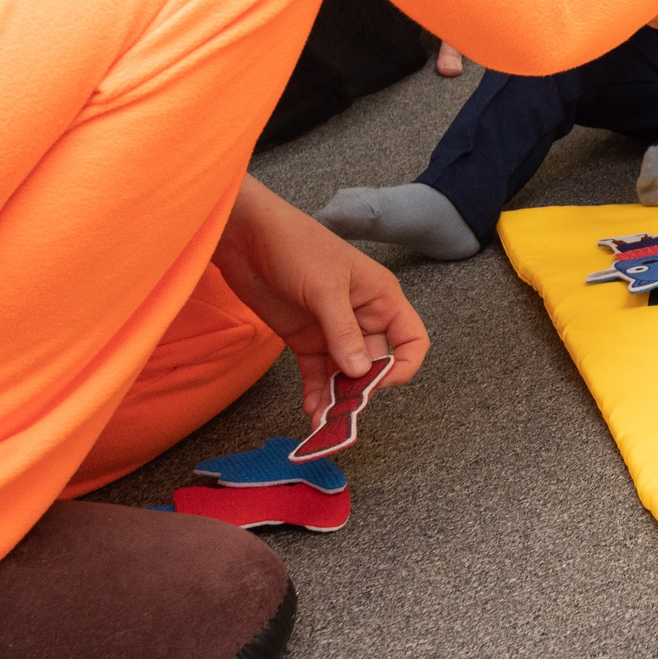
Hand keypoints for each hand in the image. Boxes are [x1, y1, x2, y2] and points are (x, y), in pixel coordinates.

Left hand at [212, 176, 428, 421]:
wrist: (246, 237)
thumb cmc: (296, 247)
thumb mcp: (325, 289)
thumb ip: (343, 332)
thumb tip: (360, 373)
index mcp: (381, 299)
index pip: (411, 340)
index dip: (403, 365)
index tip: (377, 383)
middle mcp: (362, 317)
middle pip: (376, 363)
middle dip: (361, 389)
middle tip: (342, 412)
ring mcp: (332, 330)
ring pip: (344, 373)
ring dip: (335, 397)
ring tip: (322, 421)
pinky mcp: (304, 338)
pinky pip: (316, 372)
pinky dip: (314, 392)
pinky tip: (309, 410)